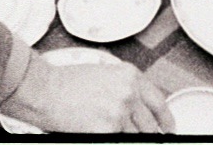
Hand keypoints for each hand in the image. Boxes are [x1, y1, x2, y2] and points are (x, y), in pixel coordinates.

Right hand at [0, 56, 172, 133]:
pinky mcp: (108, 128)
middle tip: (152, 139)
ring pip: (138, 134)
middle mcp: (130, 92)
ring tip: (123, 133)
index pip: (159, 102)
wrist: (44, 89)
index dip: (166, 120)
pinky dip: (119, 138)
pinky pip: (121, 139)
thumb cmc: (65, 82)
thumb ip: (125, 87)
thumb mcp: (104, 74)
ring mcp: (120, 111)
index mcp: (131, 76)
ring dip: (134, 137)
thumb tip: (137, 106)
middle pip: (151, 123)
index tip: (168, 128)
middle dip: (151, 134)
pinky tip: (111, 135)